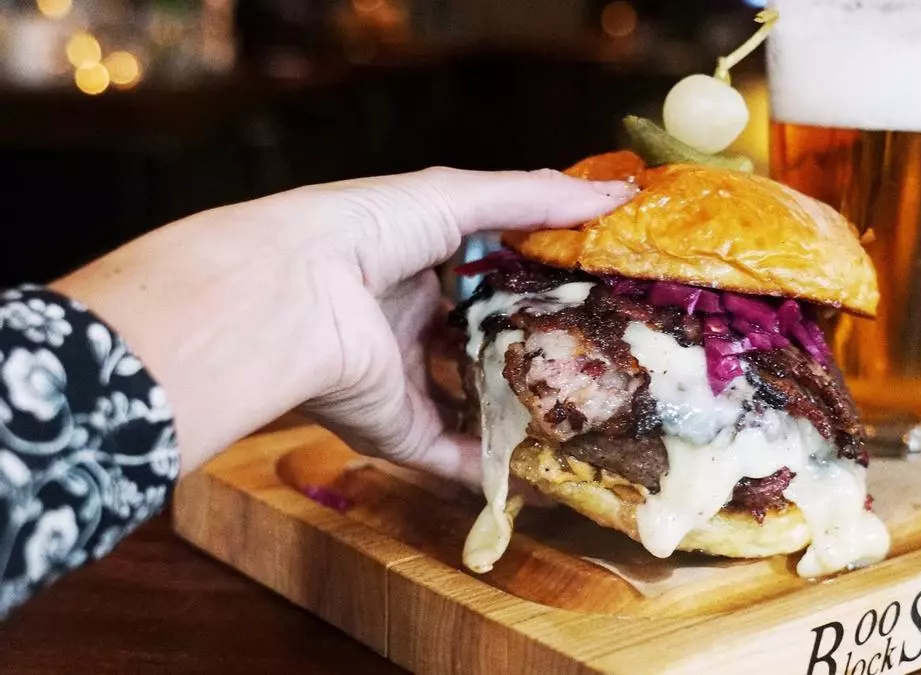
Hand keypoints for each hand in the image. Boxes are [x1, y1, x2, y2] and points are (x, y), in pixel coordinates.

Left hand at [50, 167, 635, 478]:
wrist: (291, 298)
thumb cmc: (363, 231)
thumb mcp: (456, 199)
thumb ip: (534, 198)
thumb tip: (618, 193)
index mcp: (411, 266)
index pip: (484, 277)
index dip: (538, 282)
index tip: (597, 288)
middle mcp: (405, 326)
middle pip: (480, 345)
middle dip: (534, 351)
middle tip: (604, 358)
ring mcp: (400, 383)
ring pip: (469, 406)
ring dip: (519, 414)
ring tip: (588, 418)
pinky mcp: (395, 433)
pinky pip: (451, 458)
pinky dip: (493, 470)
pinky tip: (544, 476)